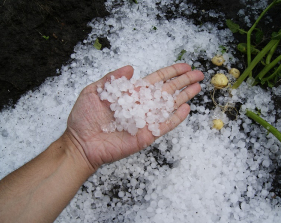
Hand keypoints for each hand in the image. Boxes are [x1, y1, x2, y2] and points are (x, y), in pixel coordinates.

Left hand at [64, 63, 203, 170]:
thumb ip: (112, 79)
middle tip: (199, 74)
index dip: (171, 72)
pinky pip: (164, 125)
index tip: (185, 66)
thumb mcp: (94, 91)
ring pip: (169, 106)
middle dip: (183, 82)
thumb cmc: (84, 118)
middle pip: (168, 91)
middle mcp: (142, 105)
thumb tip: (131, 67)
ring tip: (198, 87)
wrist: (80, 143)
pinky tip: (186, 109)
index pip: (156, 80)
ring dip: (184, 96)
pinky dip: (176, 118)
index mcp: (132, 93)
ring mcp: (145, 120)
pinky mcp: (146, 135)